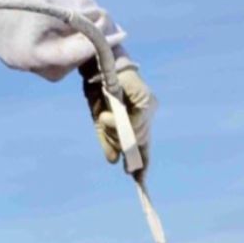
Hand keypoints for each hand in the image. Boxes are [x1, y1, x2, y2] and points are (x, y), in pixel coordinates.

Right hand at [81, 62, 156, 176]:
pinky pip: (135, 122)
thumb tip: (113, 161)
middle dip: (126, 149)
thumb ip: (108, 140)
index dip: (142, 163)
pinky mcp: (145, 99)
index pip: (143, 146)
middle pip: (139, 143)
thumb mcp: (99, 120)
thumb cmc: (98, 89)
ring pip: (136, 134)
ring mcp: (148, 106)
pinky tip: (107, 115)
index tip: (141, 182)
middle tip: (124, 159)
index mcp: (135, 120)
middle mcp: (145, 113)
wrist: (96, 60)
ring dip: (115, 131)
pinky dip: (118, 122)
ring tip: (103, 117)